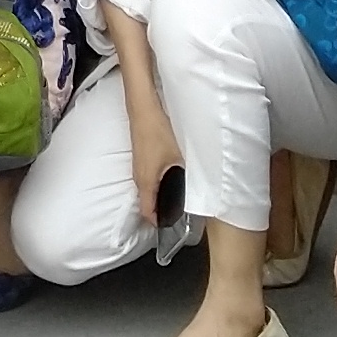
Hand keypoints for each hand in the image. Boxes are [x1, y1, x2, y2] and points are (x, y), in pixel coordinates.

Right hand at [126, 103, 180, 230]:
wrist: (143, 109)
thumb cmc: (158, 132)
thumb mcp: (177, 158)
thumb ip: (185, 178)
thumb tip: (198, 192)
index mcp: (145, 182)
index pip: (148, 214)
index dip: (160, 223)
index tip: (174, 227)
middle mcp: (138, 178)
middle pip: (148, 204)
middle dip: (162, 211)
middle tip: (181, 213)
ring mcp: (138, 168)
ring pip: (148, 192)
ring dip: (161, 197)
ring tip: (179, 197)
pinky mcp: (141, 159)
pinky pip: (148, 180)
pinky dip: (159, 185)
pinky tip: (172, 178)